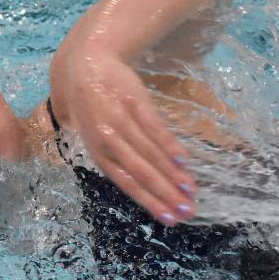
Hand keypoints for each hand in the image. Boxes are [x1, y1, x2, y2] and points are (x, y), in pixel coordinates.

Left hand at [51, 50, 196, 224]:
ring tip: (192, 191)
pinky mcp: (136, 102)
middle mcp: (108, 138)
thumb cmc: (87, 102)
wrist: (86, 61)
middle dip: (166, 194)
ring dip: (173, 174)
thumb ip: (107, 155)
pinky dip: (170, 146)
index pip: (126, 182)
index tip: (169, 218)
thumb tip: (132, 178)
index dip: (149, 201)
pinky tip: (185, 161)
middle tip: (188, 212)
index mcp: (97, 150)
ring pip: (151, 153)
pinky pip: (155, 128)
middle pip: (142, 172)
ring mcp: (123, 120)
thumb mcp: (89, 132)